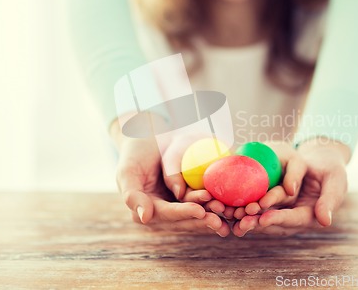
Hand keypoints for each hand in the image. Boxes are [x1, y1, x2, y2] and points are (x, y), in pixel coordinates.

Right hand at [111, 117, 229, 236]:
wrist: (147, 138)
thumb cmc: (134, 153)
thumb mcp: (127, 171)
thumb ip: (132, 195)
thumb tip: (144, 218)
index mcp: (147, 210)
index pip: (167, 214)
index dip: (183, 213)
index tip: (200, 211)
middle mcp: (163, 212)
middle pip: (185, 218)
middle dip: (203, 220)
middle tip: (221, 220)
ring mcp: (178, 204)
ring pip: (198, 213)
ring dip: (213, 214)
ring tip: (228, 213)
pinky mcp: (190, 196)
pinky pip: (204, 201)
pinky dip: (216, 203)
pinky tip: (231, 205)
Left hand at [232, 137, 349, 236]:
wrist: (321, 160)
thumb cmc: (332, 170)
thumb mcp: (335, 181)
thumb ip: (330, 200)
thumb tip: (325, 221)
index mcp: (310, 215)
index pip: (293, 219)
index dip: (279, 219)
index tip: (264, 219)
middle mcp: (293, 215)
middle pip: (273, 221)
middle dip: (257, 221)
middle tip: (241, 220)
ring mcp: (281, 208)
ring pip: (262, 214)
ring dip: (247, 215)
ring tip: (231, 214)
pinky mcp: (271, 200)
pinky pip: (257, 203)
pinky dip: (244, 204)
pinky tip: (229, 203)